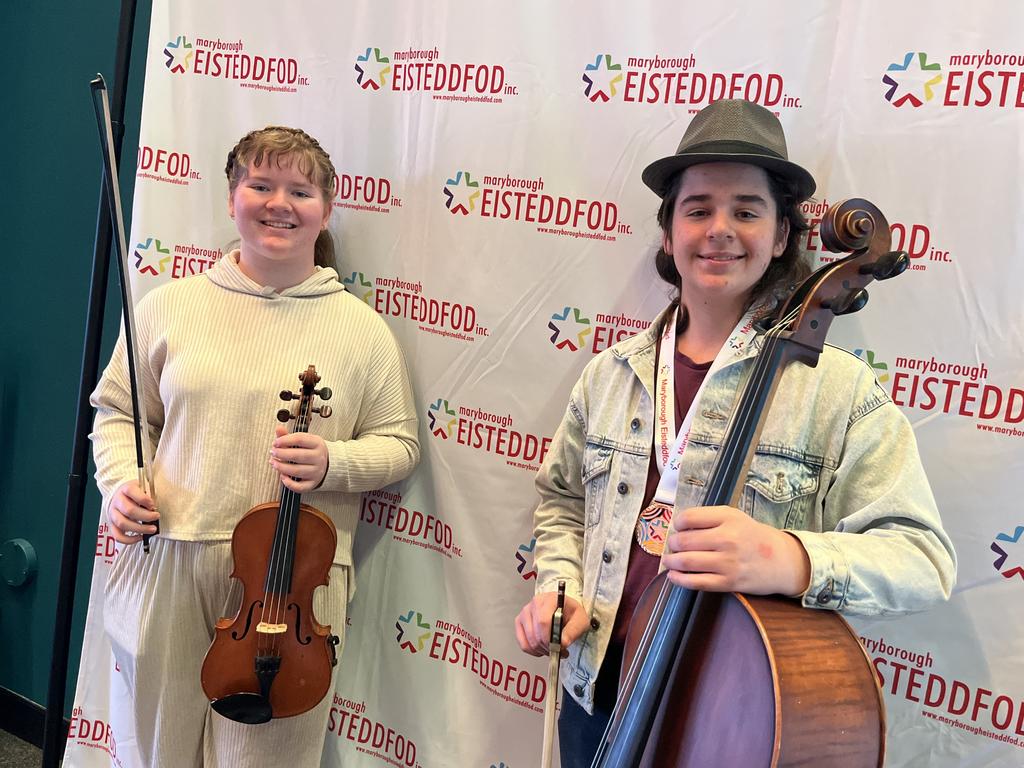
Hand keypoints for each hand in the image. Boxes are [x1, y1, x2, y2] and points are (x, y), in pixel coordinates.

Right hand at [107, 480, 158, 544]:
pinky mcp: (112, 525)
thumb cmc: (138, 493)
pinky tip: (141, 537)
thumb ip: (151, 495)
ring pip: (123, 524)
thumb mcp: (145, 488)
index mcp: (125, 489)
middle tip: (157, 517)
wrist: (123, 496)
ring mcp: (113, 514)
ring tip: (153, 529)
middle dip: (145, 516)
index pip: (131, 491)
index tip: (153, 505)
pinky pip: (117, 536)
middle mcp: (117, 501)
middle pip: (129, 510)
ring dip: (140, 528)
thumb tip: (155, 507)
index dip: (143, 499)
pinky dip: (129, 539)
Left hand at [270, 425, 328, 492]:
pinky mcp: (313, 483)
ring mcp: (317, 472)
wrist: (328, 464)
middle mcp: (319, 458)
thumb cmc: (311, 451)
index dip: (285, 440)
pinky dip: (289, 483)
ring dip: (281, 467)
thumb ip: (289, 436)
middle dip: (281, 454)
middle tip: (272, 452)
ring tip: (273, 463)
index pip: (300, 439)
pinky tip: (282, 476)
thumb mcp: (304, 440)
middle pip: (298, 455)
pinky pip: (300, 487)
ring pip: (297, 471)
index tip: (275, 442)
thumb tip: (278, 428)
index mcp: (317, 444)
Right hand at [515, 592, 588, 656]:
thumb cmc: (572, 614)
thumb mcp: (580, 621)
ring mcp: (525, 612)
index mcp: (550, 599)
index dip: (549, 638)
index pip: (543, 621)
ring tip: (554, 650)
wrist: (567, 611)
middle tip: (560, 651)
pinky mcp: (520, 622)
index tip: (559, 647)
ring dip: (542, 650)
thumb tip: (562, 643)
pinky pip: (523, 643)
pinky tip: (543, 648)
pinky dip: (533, 651)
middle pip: (535, 632)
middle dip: (548, 647)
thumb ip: (573, 631)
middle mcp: (534, 603)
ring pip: (529, 640)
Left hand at [662, 506, 810, 596]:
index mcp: (728, 518)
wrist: (781, 560)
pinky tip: (673, 575)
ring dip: (671, 561)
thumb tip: (677, 527)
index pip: (689, 518)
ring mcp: (728, 562)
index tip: (678, 527)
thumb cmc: (751, 536)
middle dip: (673, 543)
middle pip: (684, 540)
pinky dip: (679, 579)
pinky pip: (697, 582)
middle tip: (672, 545)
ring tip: (669, 560)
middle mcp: (728, 539)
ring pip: (687, 562)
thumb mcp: (733, 517)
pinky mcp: (728, 582)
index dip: (678, 523)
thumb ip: (707, 518)